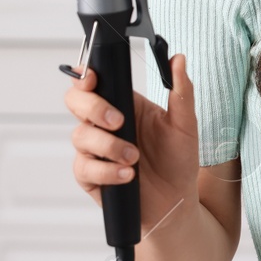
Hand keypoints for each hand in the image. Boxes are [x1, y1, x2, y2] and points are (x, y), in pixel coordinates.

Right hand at [67, 53, 201, 234]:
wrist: (176, 202)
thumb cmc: (178, 161)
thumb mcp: (185, 124)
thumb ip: (181, 91)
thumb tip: (178, 58)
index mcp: (124, 104)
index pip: (94, 82)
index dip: (85, 76)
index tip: (93, 78)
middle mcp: (104, 124)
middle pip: (75, 102)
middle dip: (93, 108)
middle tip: (118, 121)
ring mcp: (95, 149)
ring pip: (81, 136)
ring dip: (109, 146)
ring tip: (134, 158)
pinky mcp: (90, 175)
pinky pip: (85, 167)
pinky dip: (107, 171)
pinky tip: (127, 176)